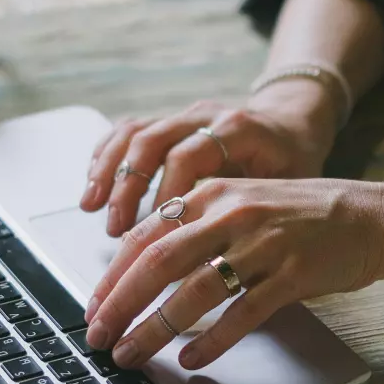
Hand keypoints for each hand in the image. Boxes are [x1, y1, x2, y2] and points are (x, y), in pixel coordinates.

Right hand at [80, 79, 340, 236]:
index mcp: (237, 129)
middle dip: (126, 189)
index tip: (158, 234)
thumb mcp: (286, 190)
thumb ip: (250, 218)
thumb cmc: (292, 165)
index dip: (166, 195)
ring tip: (91, 209)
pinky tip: (93, 187)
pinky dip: (104, 157)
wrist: (293, 125)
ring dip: (108, 173)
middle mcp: (204, 116)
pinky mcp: (166, 122)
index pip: (188, 157)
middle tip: (115, 230)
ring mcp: (182, 116)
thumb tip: (213, 267)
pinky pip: (125, 130)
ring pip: (132, 133)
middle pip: (150, 141)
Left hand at [83, 178, 383, 369]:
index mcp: (211, 194)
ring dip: (156, 328)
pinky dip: (212, 340)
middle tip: (99, 336)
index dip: (112, 277)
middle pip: (158, 262)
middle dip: (120, 304)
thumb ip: (194, 228)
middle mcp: (231, 214)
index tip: (94, 309)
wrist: (367, 217)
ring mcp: (262, 244)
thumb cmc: (298, 217)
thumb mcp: (239, 205)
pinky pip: (242, 312)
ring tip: (133, 354)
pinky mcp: (292, 274)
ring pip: (195, 291)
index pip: (144, 236)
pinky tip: (190, 359)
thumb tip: (140, 271)